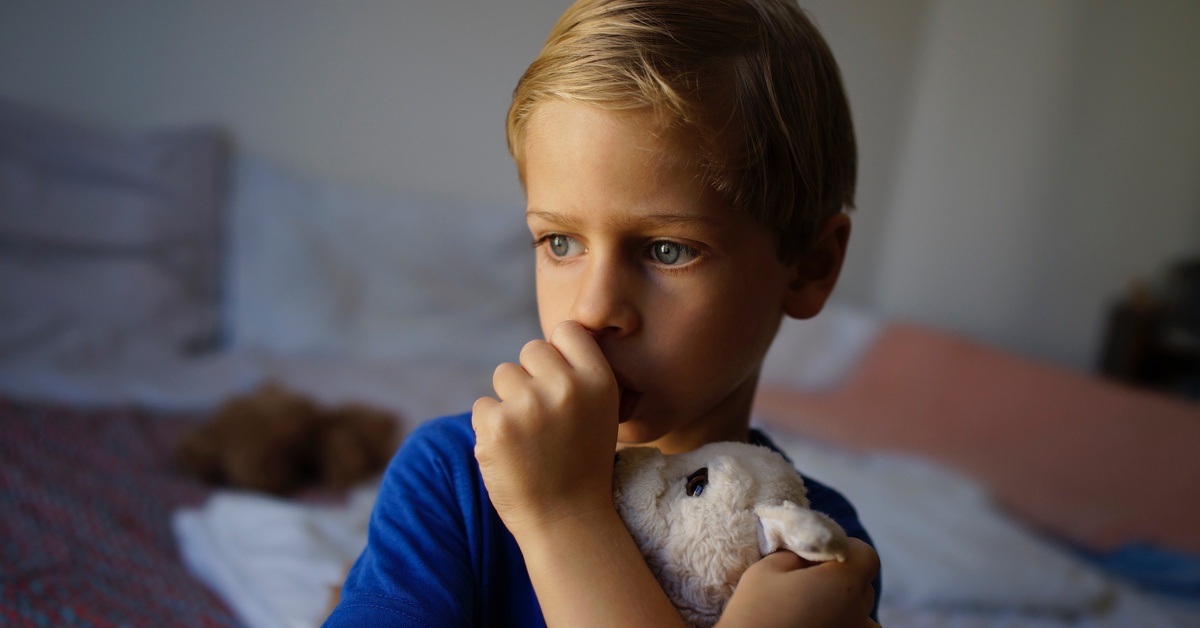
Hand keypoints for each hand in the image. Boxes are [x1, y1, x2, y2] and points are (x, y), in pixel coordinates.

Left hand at [471, 320, 619, 536]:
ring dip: (509, 401)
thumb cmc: (581, 463)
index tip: (560, 382)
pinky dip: (491, 428)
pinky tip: (512, 453)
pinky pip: (483, 406)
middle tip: (544, 419)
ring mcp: (529, 405)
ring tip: (529, 438)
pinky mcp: (496, 425)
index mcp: (599, 381)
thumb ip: (581, 374)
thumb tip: (551, 341)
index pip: (568, 331)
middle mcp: (566, 387)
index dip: (559, 354)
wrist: (566, 520)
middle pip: (531, 350)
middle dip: (531, 377)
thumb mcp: (601, 413)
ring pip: (503, 375)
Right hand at [717, 538, 879, 627]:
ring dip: (844, 606)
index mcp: (844, 586)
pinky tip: (814, 625)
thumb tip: (808, 558)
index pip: (866, 556)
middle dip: (841, 578)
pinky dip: (839, 625)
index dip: (846, 548)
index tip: (821, 554)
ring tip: (813, 608)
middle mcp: (859, 616)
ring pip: (861, 616)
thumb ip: (797, 555)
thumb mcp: (767, 568)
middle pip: (863, 586)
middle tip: (808, 580)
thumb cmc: (754, 613)